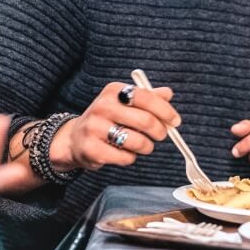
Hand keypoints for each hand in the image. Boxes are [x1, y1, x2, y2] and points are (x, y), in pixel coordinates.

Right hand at [51, 82, 178, 171]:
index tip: (175, 121)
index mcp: (113, 91)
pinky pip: (126, 157)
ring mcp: (95, 128)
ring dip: (146, 147)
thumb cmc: (107, 120)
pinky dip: (131, 158)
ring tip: (142, 145)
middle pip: (146, 120)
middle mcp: (102, 106)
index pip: (146, 97)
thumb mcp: (124, 103)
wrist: (74, 139)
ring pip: (138, 141)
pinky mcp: (92, 149)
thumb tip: (168, 94)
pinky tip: (124, 152)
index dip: (165, 110)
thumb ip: (147, 98)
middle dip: (160, 131)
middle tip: (160, 135)